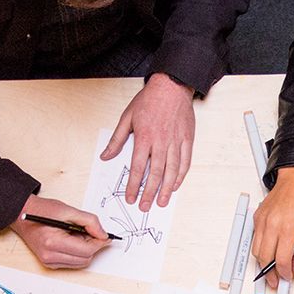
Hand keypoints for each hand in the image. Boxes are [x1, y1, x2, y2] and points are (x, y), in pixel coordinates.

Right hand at [13, 195, 110, 269]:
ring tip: (77, 235)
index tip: (105, 236)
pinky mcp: (49, 264)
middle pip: (85, 259)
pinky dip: (77, 253)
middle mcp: (50, 256)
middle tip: (90, 232)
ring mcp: (48, 262)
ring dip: (85, 250)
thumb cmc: (42, 210)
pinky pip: (72, 263)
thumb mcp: (68, 210)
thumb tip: (103, 234)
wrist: (22, 214)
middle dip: (92, 246)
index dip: (99, 243)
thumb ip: (89, 221)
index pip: (86, 250)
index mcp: (53, 242)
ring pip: (80, 263)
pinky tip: (71, 241)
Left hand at [101, 72, 194, 210]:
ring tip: (161, 202)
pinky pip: (185, 162)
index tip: (130, 197)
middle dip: (149, 193)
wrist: (171, 86)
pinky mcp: (187, 140)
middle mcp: (161, 142)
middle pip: (155, 174)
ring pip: (171, 171)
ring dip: (166, 189)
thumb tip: (106, 156)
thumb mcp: (127, 117)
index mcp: (145, 137)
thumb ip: (117, 139)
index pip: (138, 168)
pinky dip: (180, 176)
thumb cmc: (149, 100)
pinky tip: (175, 185)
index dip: (133, 185)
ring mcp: (176, 142)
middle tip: (145, 207)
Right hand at [251, 166, 293, 287]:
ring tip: (271, 268)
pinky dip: (261, 248)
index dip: (284, 273)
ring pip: (256, 250)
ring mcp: (262, 220)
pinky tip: (270, 249)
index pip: (282, 260)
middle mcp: (273, 224)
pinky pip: (255, 238)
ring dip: (263, 262)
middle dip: (270, 274)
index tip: (287, 277)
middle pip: (265, 258)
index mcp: (289, 228)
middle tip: (275, 281)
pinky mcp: (257, 217)